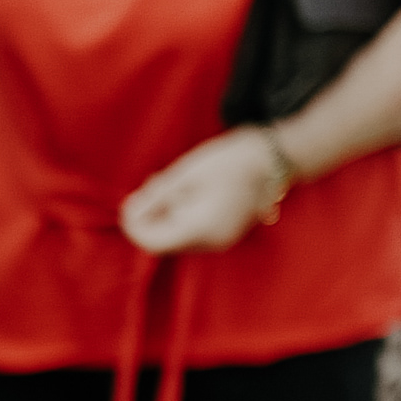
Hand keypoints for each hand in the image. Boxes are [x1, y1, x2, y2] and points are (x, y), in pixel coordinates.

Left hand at [120, 126, 286, 254]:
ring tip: (168, 184)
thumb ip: (156, 197)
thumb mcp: (184, 175)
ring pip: (178, 236)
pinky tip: (183, 191)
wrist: (273, 157)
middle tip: (150, 187)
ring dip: (165, 214)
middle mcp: (212, 243)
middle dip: (150, 217)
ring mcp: (222, 240)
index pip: (153, 242)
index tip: (127, 204)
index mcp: (201, 229)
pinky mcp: (227, 233)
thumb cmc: (228, 160)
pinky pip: (194, 231)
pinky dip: (181, 214)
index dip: (135, 226)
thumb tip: (131, 212)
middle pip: (165, 241)